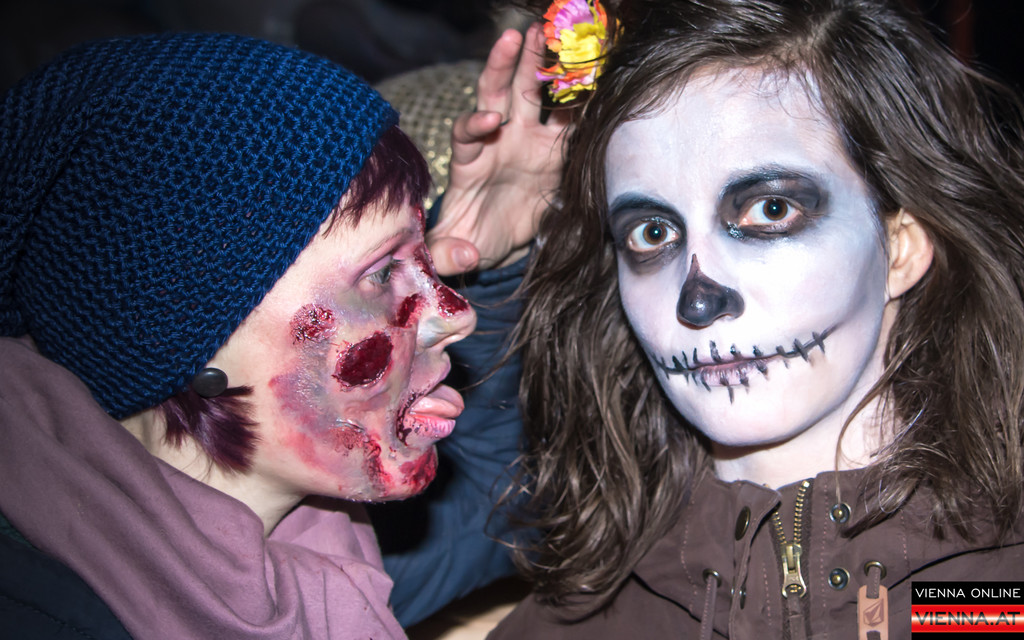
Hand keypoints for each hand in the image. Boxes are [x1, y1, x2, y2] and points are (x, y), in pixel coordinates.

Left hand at [427, 23, 570, 275]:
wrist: (494, 244)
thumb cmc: (466, 240)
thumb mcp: (450, 251)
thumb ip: (447, 253)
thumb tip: (466, 256)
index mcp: (467, 160)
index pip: (466, 132)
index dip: (475, 123)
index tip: (490, 122)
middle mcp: (497, 141)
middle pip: (500, 94)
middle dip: (510, 64)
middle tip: (524, 34)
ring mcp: (528, 142)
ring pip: (537, 96)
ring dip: (548, 67)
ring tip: (562, 37)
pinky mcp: (557, 153)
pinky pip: (571, 123)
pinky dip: (584, 103)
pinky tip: (599, 81)